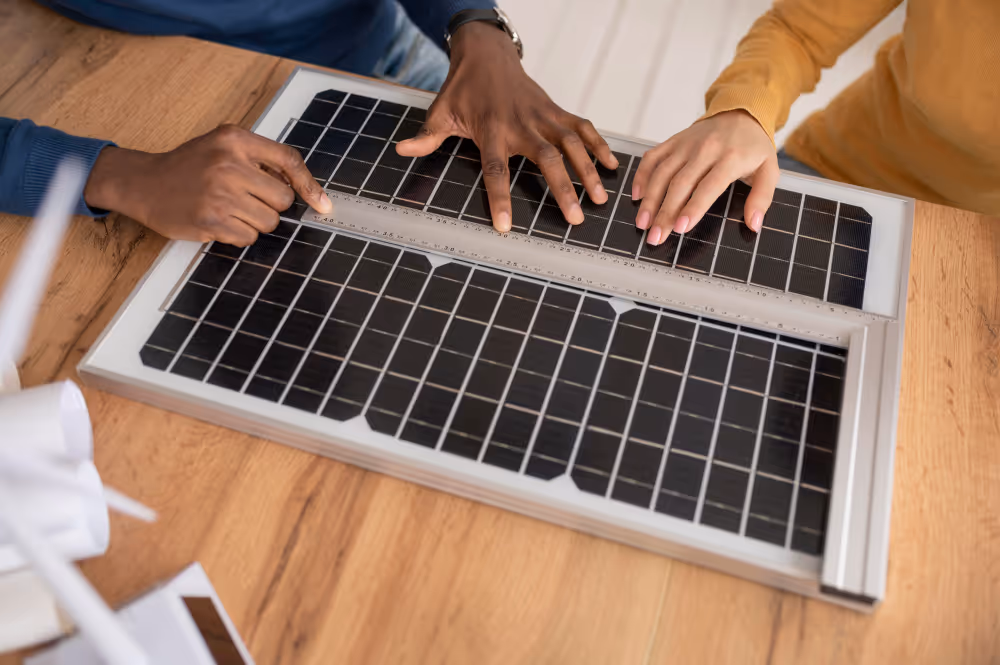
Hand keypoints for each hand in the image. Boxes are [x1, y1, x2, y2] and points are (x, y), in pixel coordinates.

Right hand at [84, 125, 331, 245]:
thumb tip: (303, 192)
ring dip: (255, 222)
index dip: (310, 186)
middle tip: (247, 200)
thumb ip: (260, 159)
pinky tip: (219, 221)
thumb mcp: (223, 145)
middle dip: (271, 206)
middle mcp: (228, 163)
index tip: (323, 205)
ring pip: (269, 222)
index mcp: (235, 139)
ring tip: (230, 209)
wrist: (143, 182)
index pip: (288, 160)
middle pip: (282, 200)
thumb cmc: (189, 166)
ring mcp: (219, 193)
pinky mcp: (210, 220)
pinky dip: (239, 234)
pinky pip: (248, 237)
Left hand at [396, 21, 617, 232]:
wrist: (486, 55)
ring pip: (571, 144)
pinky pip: (582, 127)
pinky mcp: (556, 109)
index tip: (505, 226)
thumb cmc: (463, 88)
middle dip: (561, 189)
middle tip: (574, 218)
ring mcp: (543, 115)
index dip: (499, 198)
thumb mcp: (440, 112)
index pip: (495, 170)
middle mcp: (521, 124)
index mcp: (491, 130)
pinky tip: (611, 166)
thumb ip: (426, 137)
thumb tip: (401, 150)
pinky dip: (598, 144)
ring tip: (598, 199)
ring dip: (587, 171)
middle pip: (546, 159)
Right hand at [632, 110, 777, 245]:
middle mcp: (705, 149)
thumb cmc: (753, 147)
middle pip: (680, 184)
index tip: (680, 228)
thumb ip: (762, 199)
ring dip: (650, 200)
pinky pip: (652, 157)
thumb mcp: (770, 170)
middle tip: (656, 237)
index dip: (693, 208)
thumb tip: (754, 225)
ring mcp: (686, 144)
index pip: (708, 186)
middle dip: (665, 213)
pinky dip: (642, 176)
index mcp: (731, 158)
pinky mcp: (673, 141)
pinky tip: (637, 195)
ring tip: (642, 223)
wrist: (742, 112)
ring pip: (662, 173)